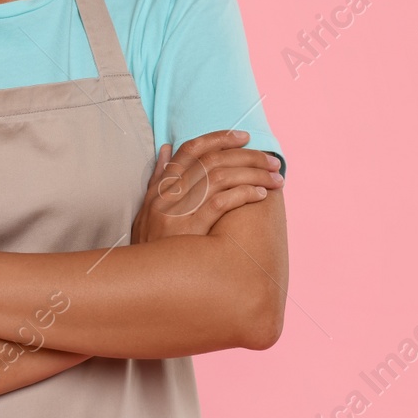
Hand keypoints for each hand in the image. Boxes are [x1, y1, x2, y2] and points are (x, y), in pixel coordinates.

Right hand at [130, 130, 282, 243]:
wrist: (142, 280)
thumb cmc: (150, 247)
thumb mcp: (146, 209)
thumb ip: (158, 178)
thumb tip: (166, 148)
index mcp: (161, 186)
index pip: (191, 150)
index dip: (219, 138)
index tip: (243, 137)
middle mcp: (169, 193)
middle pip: (212, 160)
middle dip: (247, 156)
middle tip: (272, 160)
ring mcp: (178, 210)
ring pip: (220, 176)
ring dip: (253, 173)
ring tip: (275, 179)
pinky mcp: (190, 229)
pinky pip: (221, 202)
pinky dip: (243, 193)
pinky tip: (260, 195)